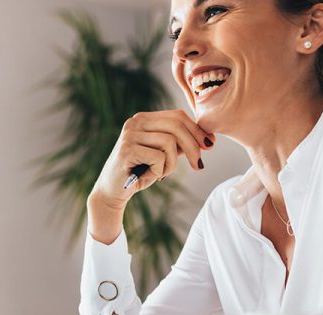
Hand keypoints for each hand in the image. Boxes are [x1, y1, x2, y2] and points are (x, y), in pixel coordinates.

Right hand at [89, 109, 214, 211]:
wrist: (113, 191)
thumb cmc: (140, 172)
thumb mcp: (163, 154)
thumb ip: (180, 144)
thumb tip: (208, 139)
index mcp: (144, 118)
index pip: (177, 115)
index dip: (196, 130)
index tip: (209, 145)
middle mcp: (135, 121)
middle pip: (176, 125)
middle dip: (193, 146)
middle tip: (199, 166)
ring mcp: (130, 134)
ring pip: (169, 142)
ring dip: (172, 163)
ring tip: (162, 173)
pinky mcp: (127, 150)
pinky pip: (159, 157)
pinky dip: (160, 170)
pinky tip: (151, 176)